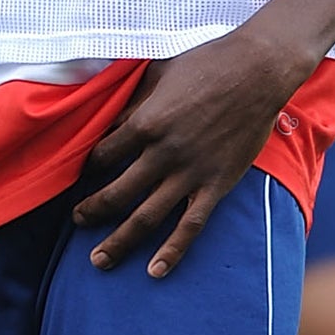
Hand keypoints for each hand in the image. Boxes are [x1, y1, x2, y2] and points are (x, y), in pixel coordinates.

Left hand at [72, 28, 311, 278]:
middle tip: (77, 221)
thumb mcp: (158, 73)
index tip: (81, 175)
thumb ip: (133, 101)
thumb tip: (110, 120)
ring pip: (147, 217)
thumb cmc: (205, 63)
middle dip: (92, 211)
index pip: (102, 155)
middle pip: (116, 193)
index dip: (87, 168)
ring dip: (119, 241)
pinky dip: (172, 251)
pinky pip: (190, 226)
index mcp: (145, 121)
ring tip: (98, 259)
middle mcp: (163, 153)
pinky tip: (154, 271)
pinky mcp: (216, 185)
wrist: (256, 71)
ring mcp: (190, 173)